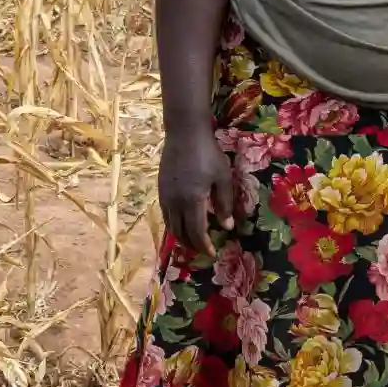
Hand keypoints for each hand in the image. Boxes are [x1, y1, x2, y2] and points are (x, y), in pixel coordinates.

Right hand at [158, 124, 237, 261]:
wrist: (184, 132)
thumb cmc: (208, 153)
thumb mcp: (222, 177)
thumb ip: (224, 203)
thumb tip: (226, 226)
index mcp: (192, 200)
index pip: (196, 232)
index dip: (204, 246)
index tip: (212, 254)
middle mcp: (175, 202)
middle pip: (180, 232)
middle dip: (191, 245)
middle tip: (203, 250)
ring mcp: (165, 195)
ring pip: (170, 225)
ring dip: (181, 236)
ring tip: (192, 241)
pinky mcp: (161, 188)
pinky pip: (165, 214)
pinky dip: (174, 224)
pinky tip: (182, 222)